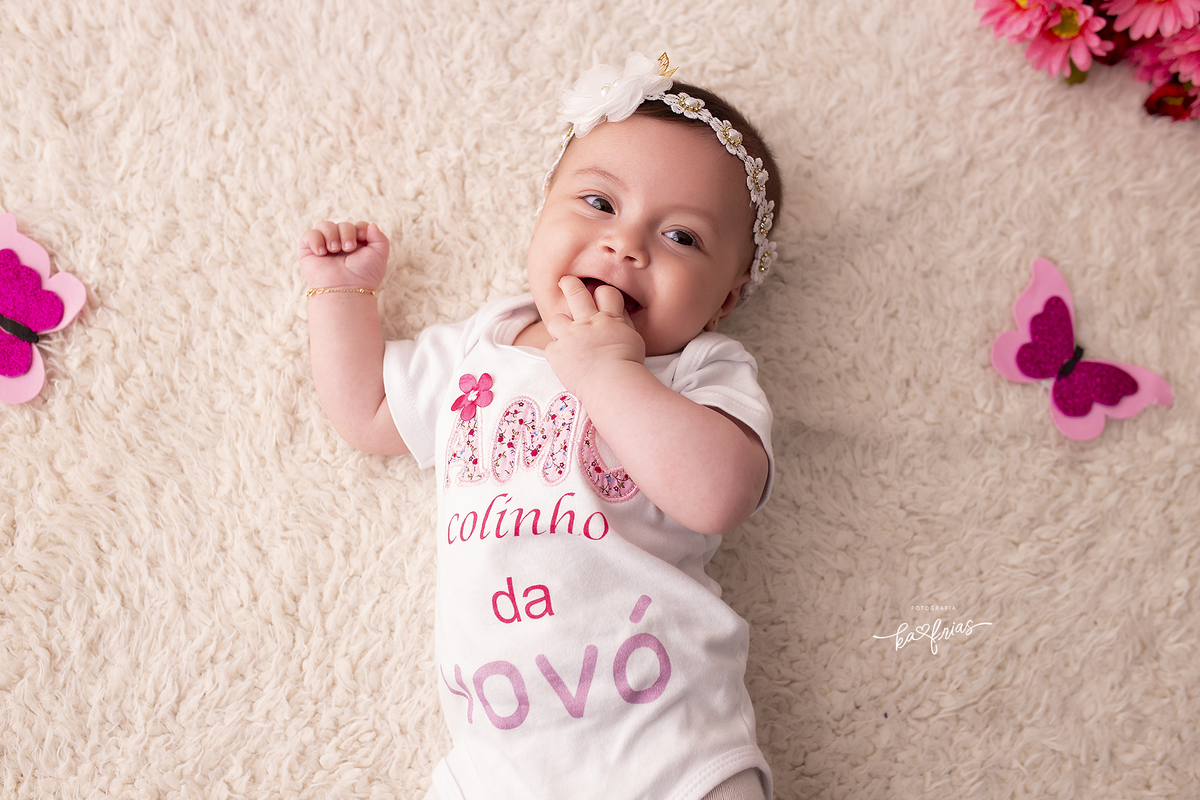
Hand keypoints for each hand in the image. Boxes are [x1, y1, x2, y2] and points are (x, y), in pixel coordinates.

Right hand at [299, 221, 388, 291]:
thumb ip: (380, 238)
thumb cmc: (364, 275)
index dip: (360, 228)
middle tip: (348, 248)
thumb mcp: (379, 255)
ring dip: (331, 235)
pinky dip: (315, 240)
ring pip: (324, 225)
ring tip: (334, 250)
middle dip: (346, 232)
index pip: (357, 226)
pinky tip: (322, 253)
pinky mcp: (309, 252)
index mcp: (357, 245)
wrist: (347, 289)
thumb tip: (371, 225)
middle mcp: (340, 245)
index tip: (362, 238)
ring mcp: (324, 247)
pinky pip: (308, 235)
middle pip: (342, 224)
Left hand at [544, 276, 645, 393]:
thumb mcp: (634, 338)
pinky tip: (567, 363)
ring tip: (565, 335)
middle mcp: (587, 323)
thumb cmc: (628, 365)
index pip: (605, 292)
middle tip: (565, 281)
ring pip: (556, 320)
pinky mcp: (557, 353)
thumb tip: (620, 311)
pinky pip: (551, 348)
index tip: (597, 295)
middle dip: (569, 284)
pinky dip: (558, 354)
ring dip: (560, 326)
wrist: (613, 383)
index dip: (601, 292)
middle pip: (575, 293)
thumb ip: (624, 323)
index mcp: (608, 319)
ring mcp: (570, 336)